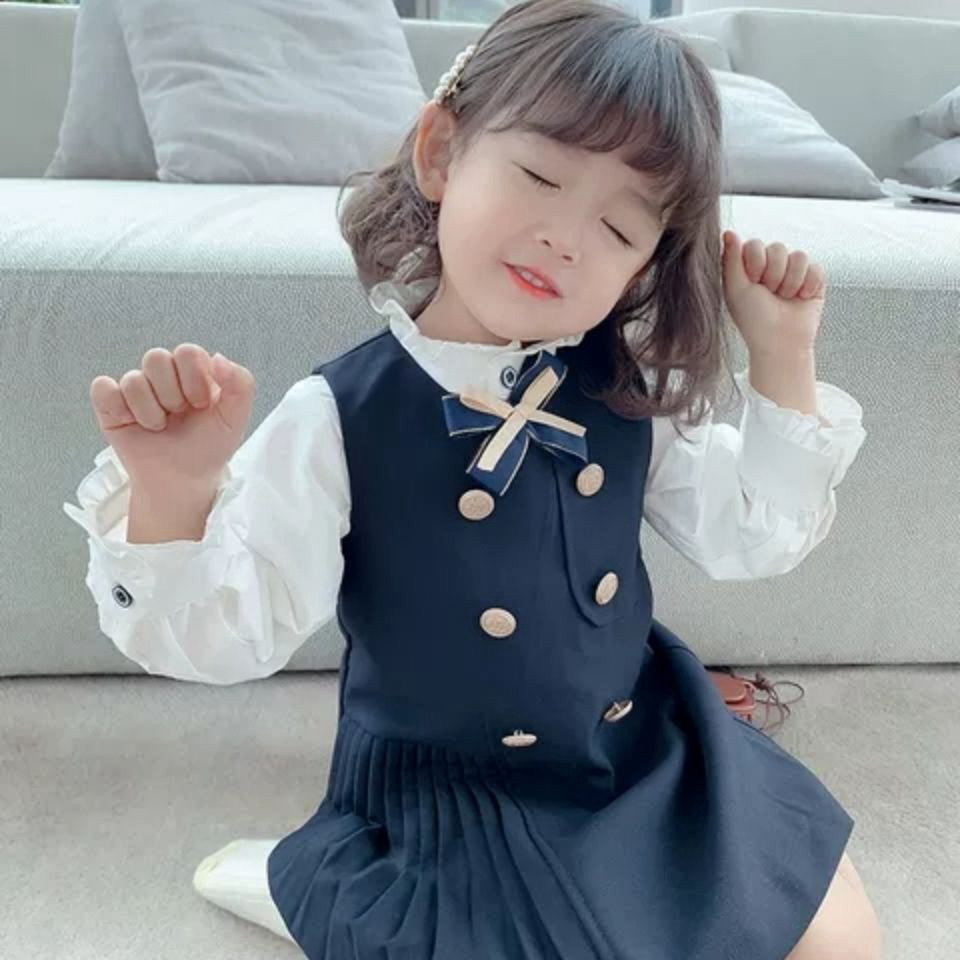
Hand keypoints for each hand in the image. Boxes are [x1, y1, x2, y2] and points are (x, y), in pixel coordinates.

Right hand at [89, 344, 255, 492]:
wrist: (182, 481)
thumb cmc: (209, 448)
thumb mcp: (236, 418)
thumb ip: (241, 384)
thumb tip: (217, 357)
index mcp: (193, 370)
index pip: (187, 352)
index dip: (194, 380)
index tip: (202, 404)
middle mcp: (163, 374)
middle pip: (156, 358)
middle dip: (171, 396)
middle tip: (178, 416)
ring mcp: (136, 388)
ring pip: (133, 379)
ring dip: (150, 412)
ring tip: (159, 427)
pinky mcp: (110, 404)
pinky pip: (103, 388)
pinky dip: (119, 409)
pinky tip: (133, 424)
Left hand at [721, 230, 825, 356]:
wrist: (780, 342)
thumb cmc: (754, 320)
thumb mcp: (735, 289)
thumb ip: (731, 258)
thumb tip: (728, 231)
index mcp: (749, 266)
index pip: (755, 244)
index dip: (755, 263)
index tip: (753, 283)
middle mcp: (771, 266)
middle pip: (778, 247)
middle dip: (774, 274)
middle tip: (769, 294)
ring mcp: (793, 272)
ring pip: (799, 256)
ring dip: (791, 282)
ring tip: (784, 298)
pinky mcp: (814, 280)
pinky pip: (817, 268)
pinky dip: (809, 286)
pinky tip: (801, 298)